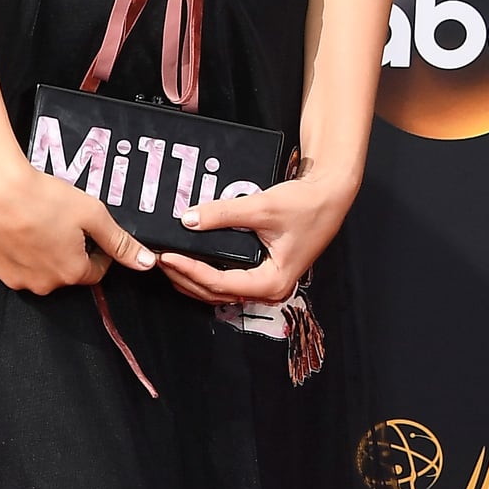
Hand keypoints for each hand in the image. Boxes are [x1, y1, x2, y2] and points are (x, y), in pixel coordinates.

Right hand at [0, 152, 157, 296]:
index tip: (88, 229)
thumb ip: (120, 242)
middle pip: (66, 271)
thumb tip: (148, 263)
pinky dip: (17, 251)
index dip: (96, 249)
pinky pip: (13, 264)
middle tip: (60, 222)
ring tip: (37, 223)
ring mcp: (16, 279)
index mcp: (72, 273)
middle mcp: (45, 284)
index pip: (96, 270)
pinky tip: (16, 228)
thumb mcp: (93, 215)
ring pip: (39, 270)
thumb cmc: (43, 199)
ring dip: (42, 253)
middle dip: (68, 251)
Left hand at [157, 167, 353, 308]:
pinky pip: (227, 279)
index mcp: (273, 282)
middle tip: (158, 259)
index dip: (190, 271)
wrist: (330, 194)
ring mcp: (265, 283)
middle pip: (216, 293)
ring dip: (192, 278)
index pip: (220, 284)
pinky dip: (205, 272)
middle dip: (184, 277)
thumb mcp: (262, 207)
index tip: (167, 256)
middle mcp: (269, 289)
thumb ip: (223, 214)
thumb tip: (188, 220)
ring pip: (220, 290)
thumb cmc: (307, 205)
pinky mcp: (261, 271)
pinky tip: (189, 259)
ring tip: (167, 261)